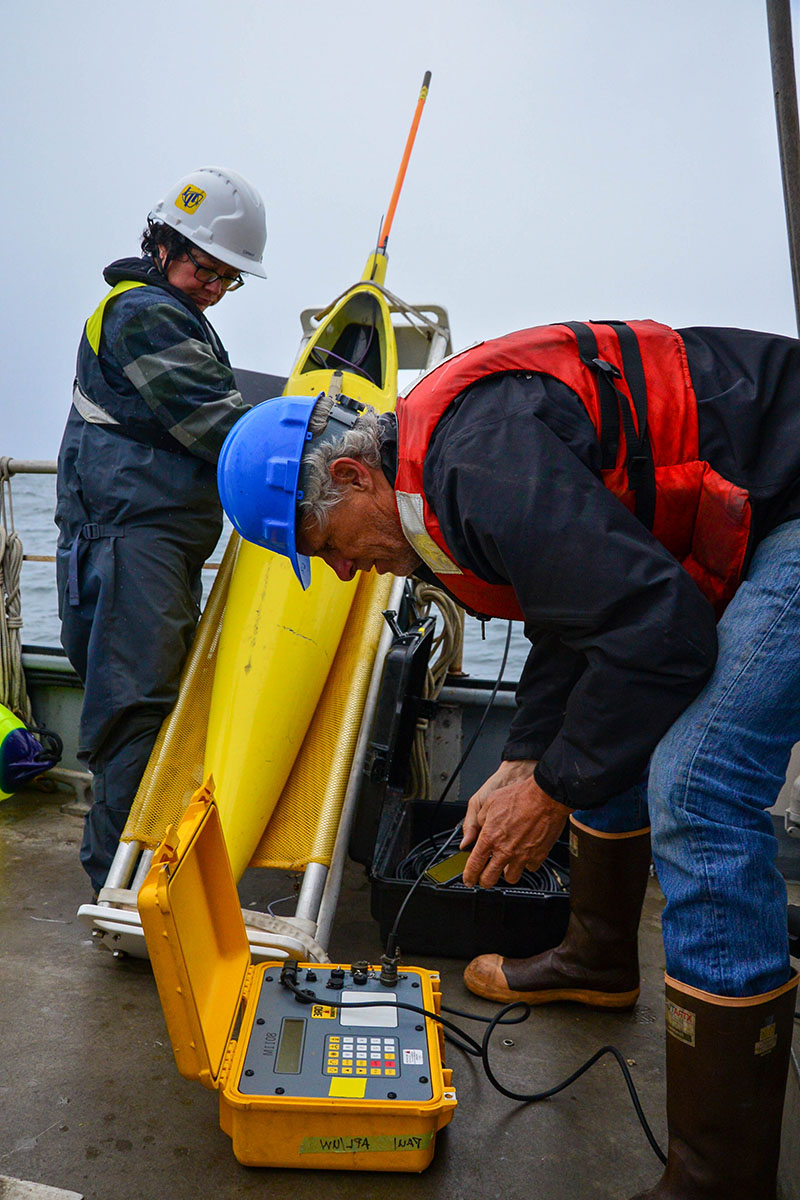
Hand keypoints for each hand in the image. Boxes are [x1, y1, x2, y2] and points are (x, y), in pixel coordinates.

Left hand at [460, 761, 570, 888]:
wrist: (545, 797)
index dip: (469, 876)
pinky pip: (530, 868)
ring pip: (511, 878)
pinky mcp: (538, 856)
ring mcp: (522, 856)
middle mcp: (505, 850)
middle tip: (485, 879)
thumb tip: (476, 831)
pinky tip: (525, 855)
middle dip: (485, 881)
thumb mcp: (490, 802)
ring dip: (507, 873)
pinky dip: (527, 864)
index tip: (469, 880)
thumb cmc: (520, 796)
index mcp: (490, 838)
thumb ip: (479, 820)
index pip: (474, 865)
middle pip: (490, 878)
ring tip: (507, 865)